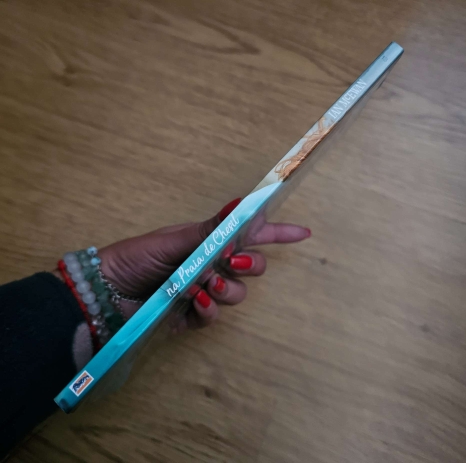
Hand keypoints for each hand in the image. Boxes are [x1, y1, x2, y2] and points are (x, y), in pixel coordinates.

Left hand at [98, 199, 310, 331]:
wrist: (107, 293)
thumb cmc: (138, 258)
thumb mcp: (174, 240)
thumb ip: (210, 230)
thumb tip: (240, 205)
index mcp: (209, 242)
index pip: (250, 235)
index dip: (277, 234)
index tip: (303, 233)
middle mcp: (211, 266)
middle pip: (252, 268)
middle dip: (250, 266)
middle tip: (233, 263)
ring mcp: (204, 291)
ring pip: (237, 294)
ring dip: (227, 290)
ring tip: (204, 287)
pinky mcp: (192, 315)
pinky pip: (215, 316)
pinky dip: (208, 310)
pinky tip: (193, 303)